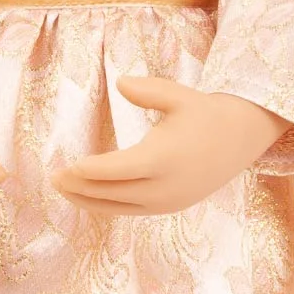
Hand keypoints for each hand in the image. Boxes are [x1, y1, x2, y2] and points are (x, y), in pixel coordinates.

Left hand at [51, 76, 291, 216]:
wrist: (240, 139)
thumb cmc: (205, 112)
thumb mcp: (180, 95)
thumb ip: (149, 90)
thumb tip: (121, 83)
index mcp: (165, 158)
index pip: (118, 170)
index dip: (91, 171)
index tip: (68, 166)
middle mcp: (165, 186)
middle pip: (113, 192)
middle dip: (81, 187)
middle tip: (53, 178)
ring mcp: (167, 201)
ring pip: (119, 207)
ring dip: (88, 200)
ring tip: (62, 189)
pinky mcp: (169, 206)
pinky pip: (130, 210)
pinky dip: (106, 205)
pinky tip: (87, 196)